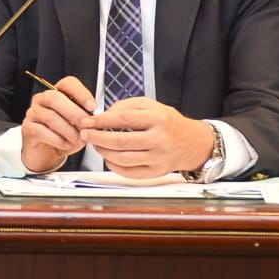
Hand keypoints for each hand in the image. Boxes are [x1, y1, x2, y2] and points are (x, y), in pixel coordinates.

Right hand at [19, 75, 95, 173]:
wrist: (46, 155)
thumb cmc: (63, 137)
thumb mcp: (78, 127)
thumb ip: (84, 120)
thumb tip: (94, 120)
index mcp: (57, 94)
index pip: (67, 84)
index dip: (81, 93)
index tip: (92, 107)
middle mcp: (42, 100)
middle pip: (55, 97)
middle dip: (74, 112)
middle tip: (86, 125)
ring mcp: (33, 113)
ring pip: (50, 116)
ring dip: (68, 130)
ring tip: (79, 140)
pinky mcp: (27, 128)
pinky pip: (41, 130)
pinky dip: (57, 139)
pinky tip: (66, 144)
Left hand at [80, 99, 211, 177]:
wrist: (192, 143)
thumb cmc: (168, 122)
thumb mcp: (151, 105)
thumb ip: (126, 106)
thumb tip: (103, 116)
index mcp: (159, 119)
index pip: (123, 119)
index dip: (101, 121)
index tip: (87, 121)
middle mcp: (160, 139)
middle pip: (120, 141)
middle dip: (97, 138)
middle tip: (85, 134)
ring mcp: (159, 158)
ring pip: (122, 159)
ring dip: (103, 152)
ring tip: (95, 144)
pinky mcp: (156, 172)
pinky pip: (129, 172)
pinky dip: (113, 166)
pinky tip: (108, 157)